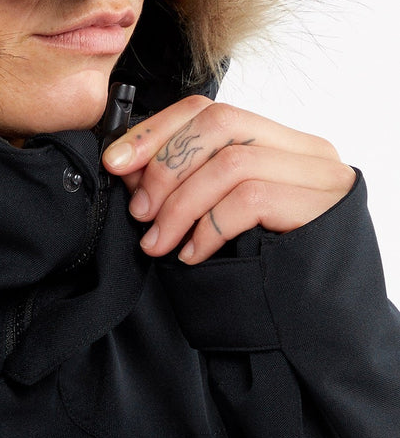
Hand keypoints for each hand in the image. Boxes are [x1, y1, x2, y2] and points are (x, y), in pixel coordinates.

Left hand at [101, 96, 356, 264]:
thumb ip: (183, 185)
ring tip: (160, 242)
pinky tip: (194, 255)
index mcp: (279, 143)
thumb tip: (127, 164)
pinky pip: (250, 200)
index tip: (116, 163)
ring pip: (232, 163)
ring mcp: (320, 176)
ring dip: (180, 205)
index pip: (210, 110)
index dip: (156, 131)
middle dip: (166, 165)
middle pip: (220, 122)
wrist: (322, 327)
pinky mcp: (323, 207)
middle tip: (140, 212)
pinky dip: (210, 227)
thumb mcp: (218, 217)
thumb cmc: (266, 272)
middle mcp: (306, 150)